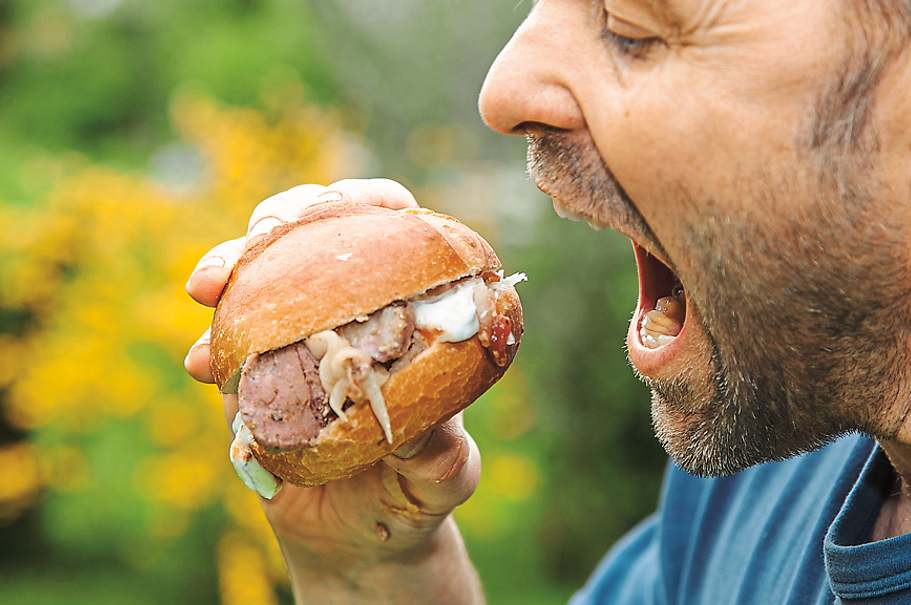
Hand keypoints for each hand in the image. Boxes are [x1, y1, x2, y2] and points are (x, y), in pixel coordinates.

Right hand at [184, 179, 484, 602]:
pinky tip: (200, 364)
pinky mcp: (251, 373)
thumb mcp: (444, 474)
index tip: (352, 205)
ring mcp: (294, 334)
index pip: (394, 228)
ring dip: (230, 266)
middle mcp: (348, 309)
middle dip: (282, 218)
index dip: (371, 202)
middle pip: (313, 232)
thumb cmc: (418, 489)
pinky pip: (223, 343)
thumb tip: (421, 428)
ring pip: (258, 274)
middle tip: (262, 231)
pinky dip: (207, 345)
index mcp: (407, 310)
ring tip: (209, 287)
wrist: (358, 537)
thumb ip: (443, 452)